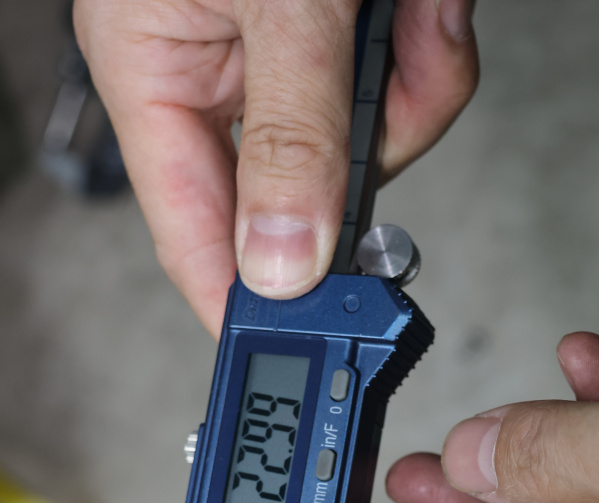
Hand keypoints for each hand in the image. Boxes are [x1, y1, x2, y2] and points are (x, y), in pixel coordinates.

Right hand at [73, 0, 478, 336]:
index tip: (293, 360)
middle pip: (304, 201)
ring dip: (409, 90)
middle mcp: (218, 84)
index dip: (243, 308)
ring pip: (368, 149)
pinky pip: (406, 90)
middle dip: (364, 159)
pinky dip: (431, 50)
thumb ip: (286, 136)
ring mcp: (288, 68)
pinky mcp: (345, 45)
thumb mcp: (277, 0)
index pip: (196, 241)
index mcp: (156, 77)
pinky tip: (420, 2)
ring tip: (404, 9)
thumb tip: (283, 263)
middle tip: (382, 87)